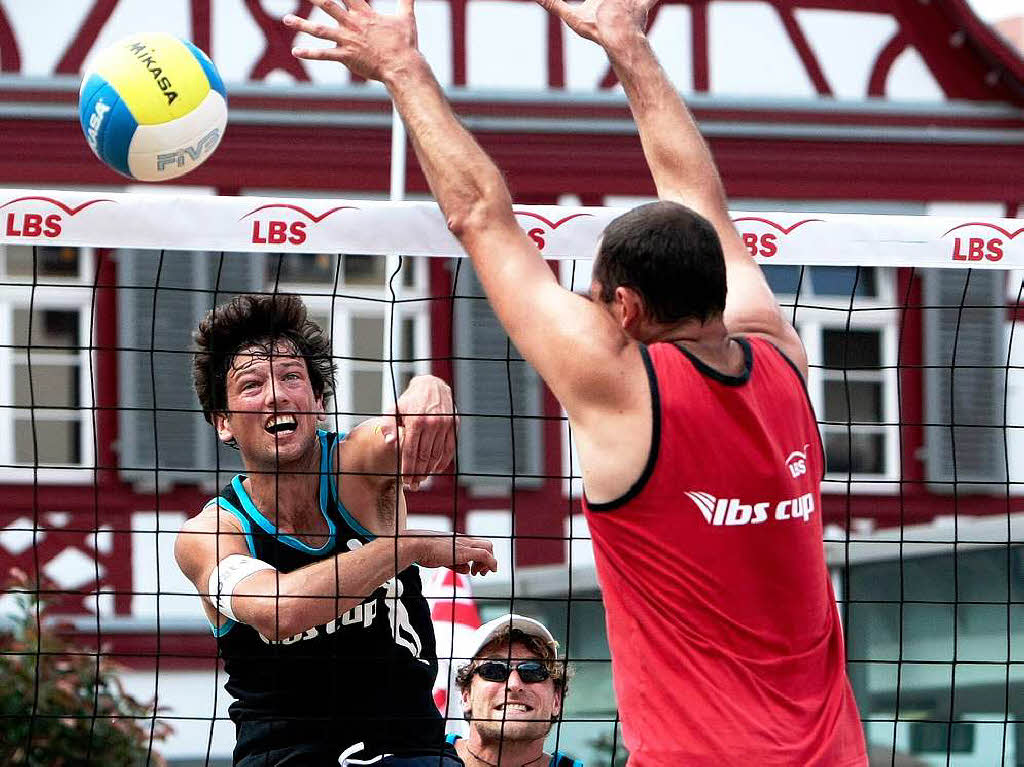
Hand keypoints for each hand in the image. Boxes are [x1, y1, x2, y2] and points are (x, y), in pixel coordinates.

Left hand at [285, 0, 420, 82]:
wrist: (402, 66)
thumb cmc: (405, 43)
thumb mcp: (406, 17)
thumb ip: (406, 1)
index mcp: (365, 13)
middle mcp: (352, 24)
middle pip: (328, 5)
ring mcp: (347, 40)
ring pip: (320, 30)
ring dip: (302, 25)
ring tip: (286, 20)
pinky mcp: (346, 57)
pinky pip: (324, 55)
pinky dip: (310, 53)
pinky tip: (296, 51)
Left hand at [382, 376, 457, 490]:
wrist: (431, 386)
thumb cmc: (410, 400)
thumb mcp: (394, 409)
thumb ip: (389, 426)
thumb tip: (389, 443)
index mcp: (416, 420)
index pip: (410, 451)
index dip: (407, 468)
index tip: (405, 480)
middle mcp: (432, 423)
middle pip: (424, 456)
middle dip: (418, 474)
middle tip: (413, 485)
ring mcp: (445, 425)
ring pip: (437, 455)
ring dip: (429, 471)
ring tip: (422, 480)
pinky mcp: (454, 425)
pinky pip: (449, 449)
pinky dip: (443, 462)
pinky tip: (435, 470)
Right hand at [405, 530, 497, 574]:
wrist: (418, 546)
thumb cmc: (426, 552)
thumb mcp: (444, 559)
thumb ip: (456, 564)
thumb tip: (467, 569)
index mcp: (459, 540)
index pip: (478, 545)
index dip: (482, 557)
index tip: (475, 569)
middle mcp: (464, 540)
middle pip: (487, 545)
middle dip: (489, 559)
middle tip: (480, 572)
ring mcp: (465, 544)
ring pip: (488, 547)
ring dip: (489, 562)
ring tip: (480, 573)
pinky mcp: (465, 551)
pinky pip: (484, 555)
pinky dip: (490, 563)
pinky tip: (486, 572)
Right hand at [535, 0, 653, 48]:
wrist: (622, 38)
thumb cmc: (596, 28)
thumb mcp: (571, 16)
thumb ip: (553, 4)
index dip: (595, 3)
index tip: (595, 5)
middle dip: (610, 1)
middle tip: (603, 5)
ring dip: (626, 1)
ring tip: (620, 3)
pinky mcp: (643, 5)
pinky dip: (649, 0)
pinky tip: (650, 1)